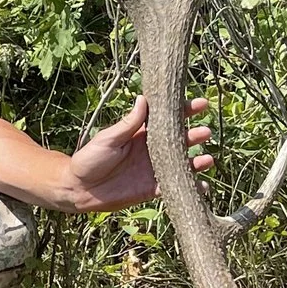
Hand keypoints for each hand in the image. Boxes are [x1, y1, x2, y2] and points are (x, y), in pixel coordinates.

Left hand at [62, 96, 212, 212]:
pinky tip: (203, 187)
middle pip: (179, 140)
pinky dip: (190, 187)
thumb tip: (143, 99)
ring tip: (208, 159)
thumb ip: (129, 123)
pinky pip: (174, 187)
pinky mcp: (152, 189)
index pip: (167, 119)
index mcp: (142, 133)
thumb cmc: (90, 158)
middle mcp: (152, 150)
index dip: (185, 111)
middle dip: (194, 136)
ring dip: (196, 161)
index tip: (200, 104)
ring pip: (181, 164)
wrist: (78, 188)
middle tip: (206, 132)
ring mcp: (154, 169)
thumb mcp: (109, 138)